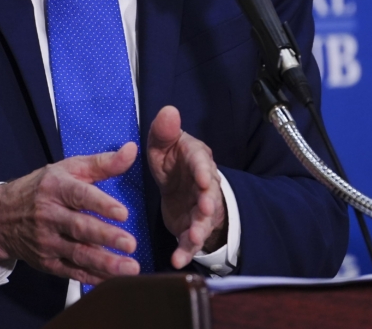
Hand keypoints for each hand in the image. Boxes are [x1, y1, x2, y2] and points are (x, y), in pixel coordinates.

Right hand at [0, 143, 142, 285]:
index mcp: (56, 188)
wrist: (1, 216)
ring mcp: (47, 241)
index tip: (123, 213)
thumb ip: (102, 163)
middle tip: (130, 243)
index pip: (80, 195)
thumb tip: (131, 150)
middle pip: (80, 227)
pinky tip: (112, 280)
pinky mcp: (47, 262)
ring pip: (77, 253)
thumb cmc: (42, 188)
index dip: (101, 204)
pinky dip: (92, 277)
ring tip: (129, 268)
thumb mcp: (69, 169)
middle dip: (106, 237)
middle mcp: (50, 215)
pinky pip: (72, 271)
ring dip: (104, 263)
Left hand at [147, 106, 226, 268]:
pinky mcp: (191, 228)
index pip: (202, 163)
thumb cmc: (172, 161)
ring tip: (193, 237)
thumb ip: (164, 131)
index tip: (204, 178)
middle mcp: (204, 186)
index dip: (203, 171)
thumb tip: (169, 110)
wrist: (179, 186)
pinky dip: (184, 251)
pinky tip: (177, 261)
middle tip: (204, 208)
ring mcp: (200, 209)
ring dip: (199, 229)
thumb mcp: (163, 144)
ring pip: (203, 220)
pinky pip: (189, 242)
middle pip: (209, 194)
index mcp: (197, 161)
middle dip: (208, 202)